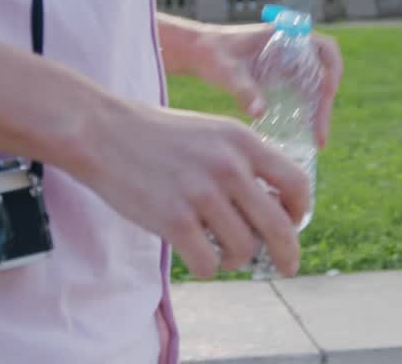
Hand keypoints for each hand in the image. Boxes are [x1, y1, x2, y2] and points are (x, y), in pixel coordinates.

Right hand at [76, 99, 311, 278]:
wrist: (102, 132)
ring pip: (243, 249)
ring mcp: (201, 194)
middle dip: (287, 254)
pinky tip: (198, 257)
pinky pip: (209, 263)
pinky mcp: (173, 219)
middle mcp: (228, 166)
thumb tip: (273, 207)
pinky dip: (208, 268)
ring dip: (236, 259)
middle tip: (286, 267)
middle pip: (279, 226)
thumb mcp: (210, 132)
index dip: (300, 211)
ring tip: (222, 252)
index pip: (295, 183)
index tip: (293, 223)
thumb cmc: (157, 135)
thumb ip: (242, 161)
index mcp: (241, 140)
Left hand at [187, 23, 343, 147]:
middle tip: (320, 135)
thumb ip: (243, 90)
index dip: (333, 70)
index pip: (325, 49)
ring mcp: (289, 63)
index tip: (328, 94)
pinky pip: (303, 93)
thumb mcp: (227, 72)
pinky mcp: (282, 76)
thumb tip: (259, 114)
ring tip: (318, 140)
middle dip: (325, 103)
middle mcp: (293, 48)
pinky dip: (307, 110)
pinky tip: (306, 132)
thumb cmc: (211, 54)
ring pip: (316, 86)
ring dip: (319, 110)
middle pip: (324, 74)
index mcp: (285, 37)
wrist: (198, 52)